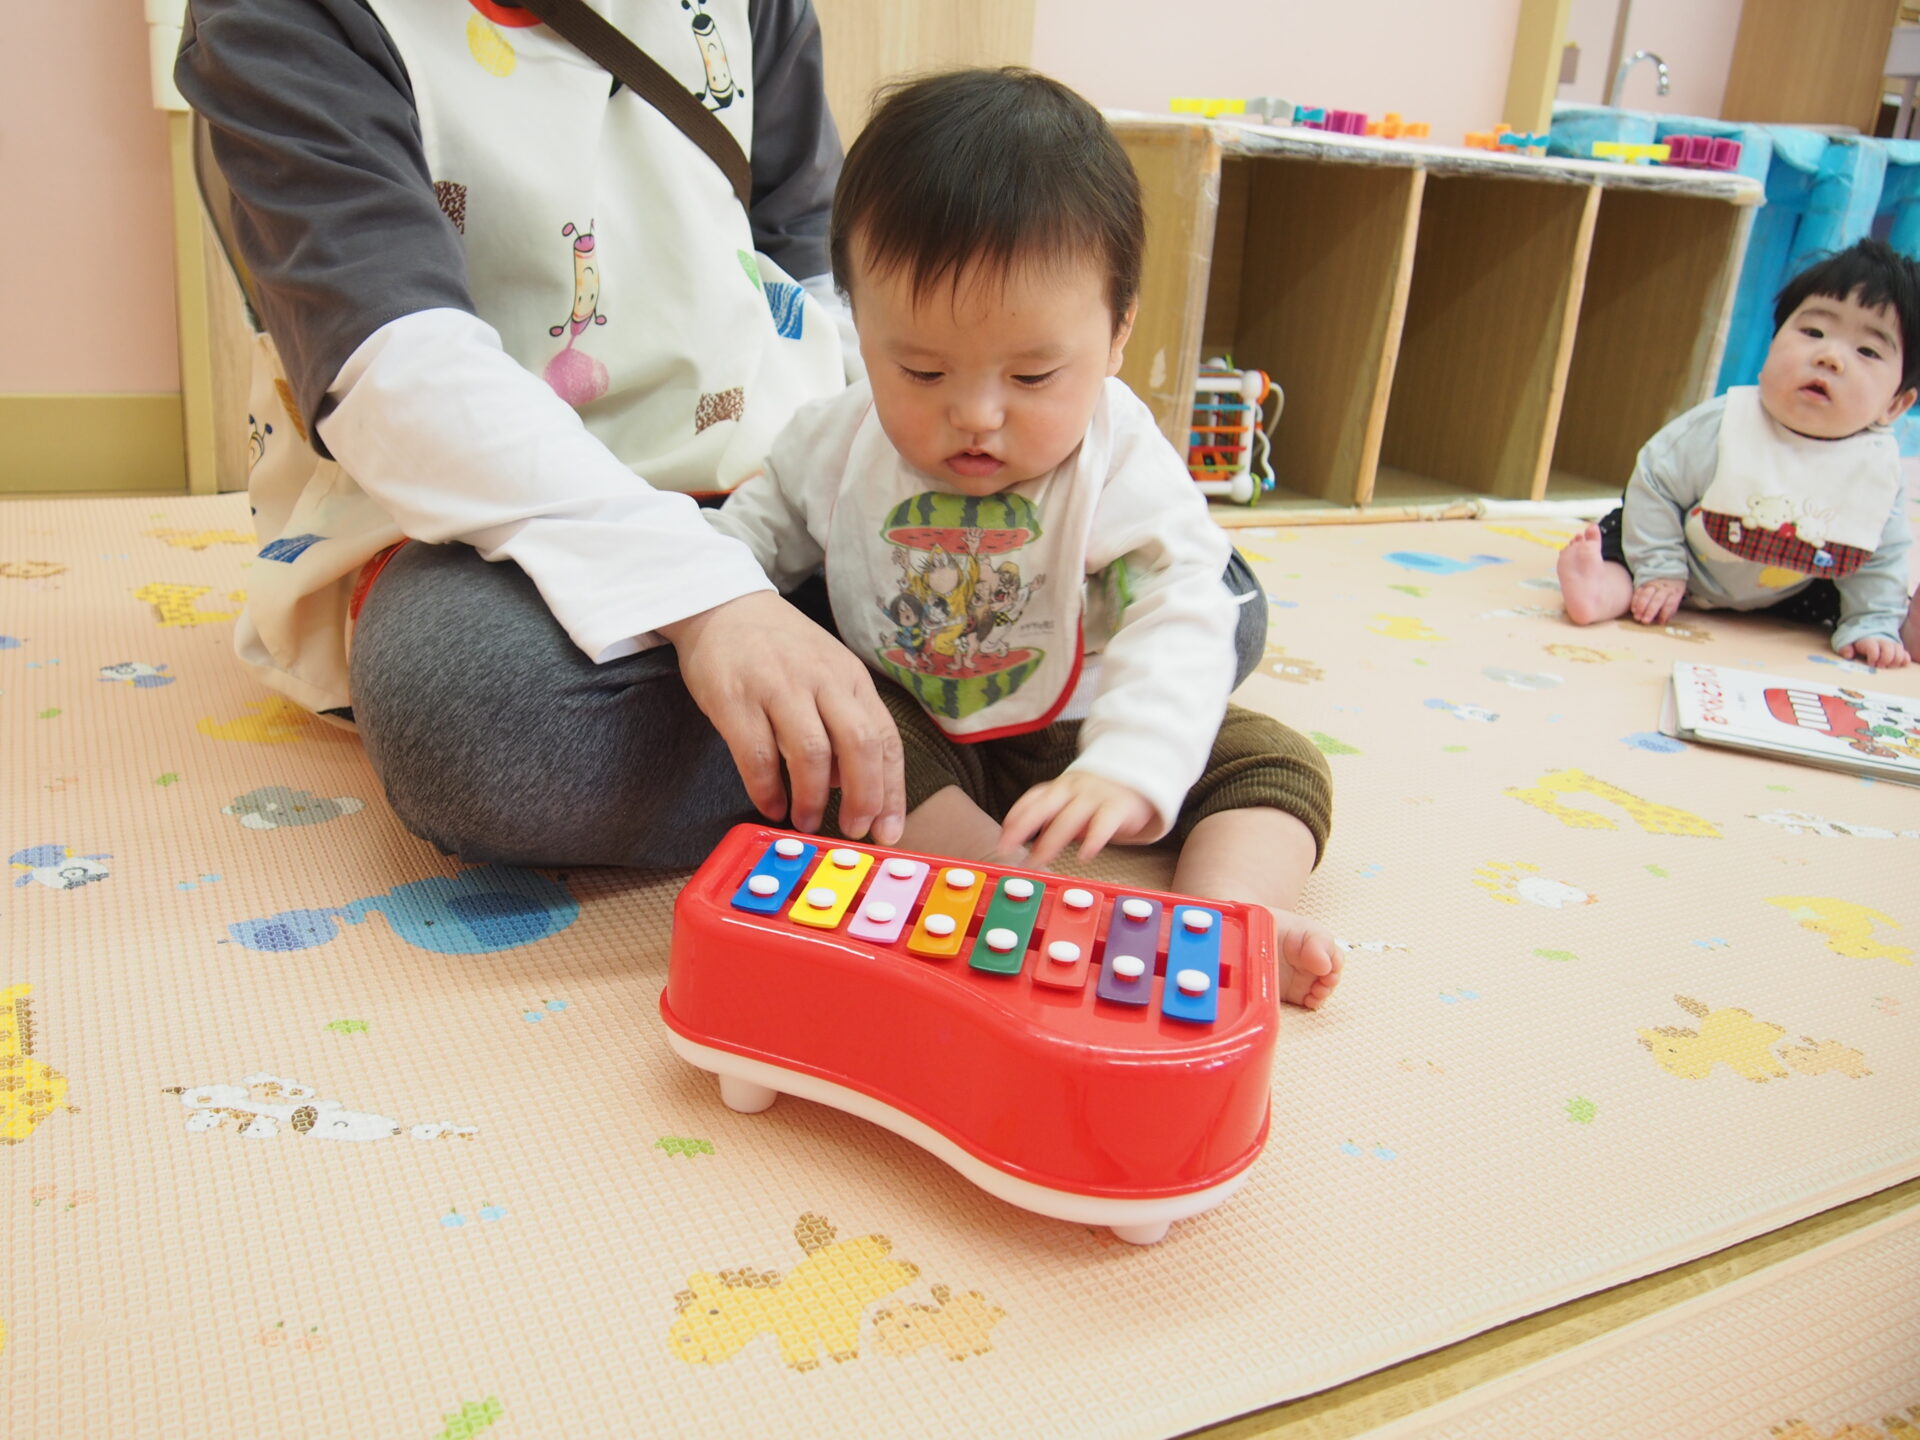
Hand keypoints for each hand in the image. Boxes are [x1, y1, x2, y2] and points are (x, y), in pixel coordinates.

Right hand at [659, 591, 904, 841]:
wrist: (723, 606)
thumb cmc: (781, 651)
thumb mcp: (827, 674)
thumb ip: (845, 722)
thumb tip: (854, 784)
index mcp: (851, 678)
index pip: (885, 739)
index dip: (891, 790)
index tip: (888, 831)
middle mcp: (822, 680)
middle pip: (858, 745)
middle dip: (863, 797)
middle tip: (853, 831)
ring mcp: (778, 687)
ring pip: (810, 753)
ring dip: (813, 798)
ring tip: (806, 822)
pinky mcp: (735, 698)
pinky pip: (757, 755)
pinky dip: (767, 789)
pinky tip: (771, 805)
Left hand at [997, 771, 1156, 869]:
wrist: (1141, 777)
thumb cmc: (1101, 796)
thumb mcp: (1073, 802)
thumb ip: (1053, 819)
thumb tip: (1030, 843)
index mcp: (1060, 788)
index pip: (1032, 799)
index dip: (1015, 817)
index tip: (1002, 837)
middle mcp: (1074, 789)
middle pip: (1044, 807)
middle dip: (1023, 827)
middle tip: (1007, 849)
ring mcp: (1096, 796)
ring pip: (1069, 817)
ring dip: (1051, 840)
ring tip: (1038, 860)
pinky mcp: (1118, 807)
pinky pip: (1104, 823)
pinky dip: (1093, 840)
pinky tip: (1084, 856)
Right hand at [1629, 578, 1686, 626]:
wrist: (1669, 570)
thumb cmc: (1672, 590)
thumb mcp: (1677, 597)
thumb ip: (1670, 608)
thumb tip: (1661, 621)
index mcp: (1675, 592)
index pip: (1670, 603)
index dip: (1665, 613)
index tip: (1660, 622)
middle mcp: (1664, 587)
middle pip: (1657, 600)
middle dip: (1650, 611)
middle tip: (1645, 621)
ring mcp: (1653, 584)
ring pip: (1646, 595)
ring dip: (1641, 607)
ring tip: (1637, 617)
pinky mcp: (1644, 583)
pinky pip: (1638, 592)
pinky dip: (1635, 601)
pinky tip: (1633, 610)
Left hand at [1839, 634, 1910, 668]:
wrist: (1867, 632)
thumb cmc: (1856, 642)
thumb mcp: (1846, 643)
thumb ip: (1845, 649)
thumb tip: (1849, 655)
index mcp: (1869, 641)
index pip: (1873, 648)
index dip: (1873, 657)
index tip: (1870, 663)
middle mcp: (1883, 642)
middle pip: (1889, 651)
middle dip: (1885, 661)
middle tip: (1879, 666)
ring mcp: (1892, 645)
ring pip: (1899, 653)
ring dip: (1894, 662)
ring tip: (1886, 666)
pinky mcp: (1898, 649)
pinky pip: (1906, 655)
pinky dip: (1903, 661)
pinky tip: (1896, 664)